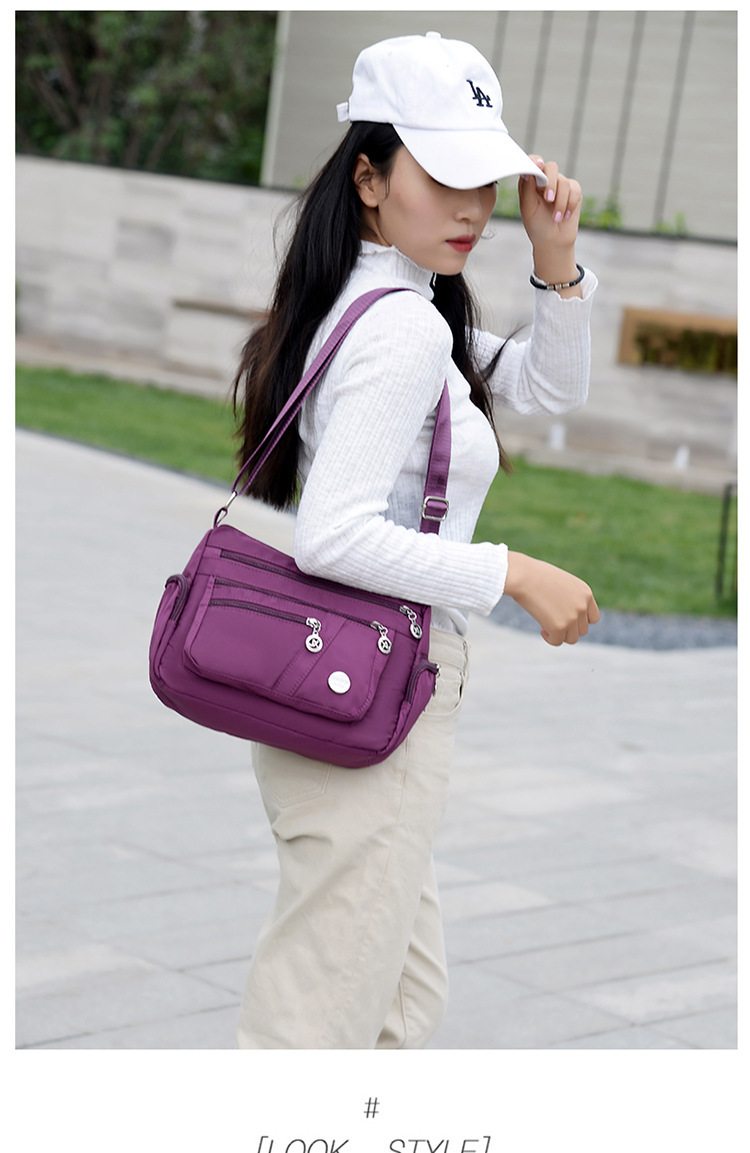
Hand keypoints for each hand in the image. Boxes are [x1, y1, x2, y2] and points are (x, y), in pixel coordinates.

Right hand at [504, 551, 599, 645]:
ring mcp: (572, 618)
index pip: (593, 618)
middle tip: (552, 622)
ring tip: (546, 626)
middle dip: (568, 629)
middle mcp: (582, 606)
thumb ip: (568, 597)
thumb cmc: (535, 575)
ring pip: (572, 638)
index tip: (566, 619)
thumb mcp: (560, 583)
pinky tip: (541, 630)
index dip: (580, 621)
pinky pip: (557, 641)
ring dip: (560, 635)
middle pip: (582, 630)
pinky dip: (550, 639)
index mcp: (585, 593)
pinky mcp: (559, 627)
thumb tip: (564, 613)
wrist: (523, 576)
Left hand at [518, 157, 583, 296]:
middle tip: (548, 199)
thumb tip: (528, 170)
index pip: (533, 163)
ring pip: (564, 182)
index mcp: (531, 182)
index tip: (537, 165)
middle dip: (551, 183)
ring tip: (556, 218)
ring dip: (560, 202)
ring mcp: (561, 185)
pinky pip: (574, 190)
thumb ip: (527, 188)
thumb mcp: (528, 208)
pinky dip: (570, 204)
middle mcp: (546, 181)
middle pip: (551, 167)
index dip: (535, 161)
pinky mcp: (574, 191)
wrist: (553, 242)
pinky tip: (565, 216)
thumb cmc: (537, 226)